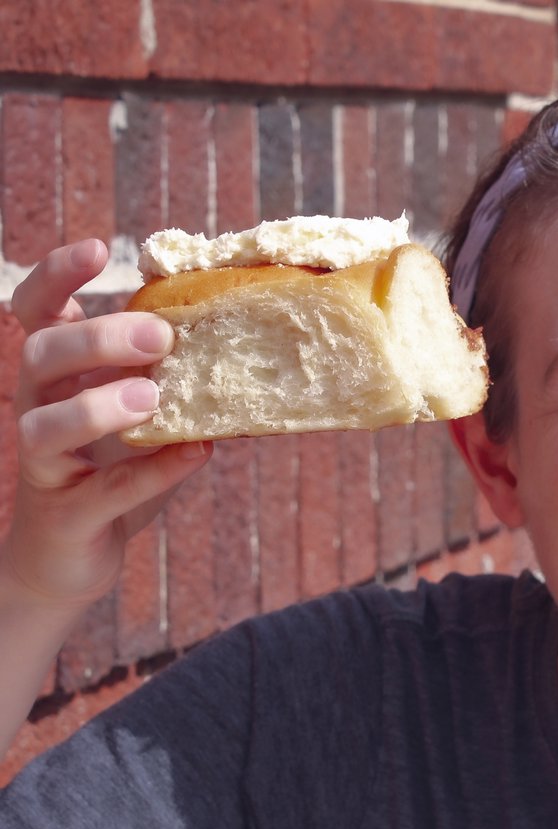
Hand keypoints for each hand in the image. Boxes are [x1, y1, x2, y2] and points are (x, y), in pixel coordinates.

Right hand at [3, 239, 213, 611]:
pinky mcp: (66, 514)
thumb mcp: (134, 420)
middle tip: (157, 336)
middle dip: (96, 339)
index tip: (97, 249)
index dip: (56, 277)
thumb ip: (163, 378)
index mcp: (53, 380)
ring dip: (98, 406)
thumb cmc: (107, 477)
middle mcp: (37, 411)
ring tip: (153, 399)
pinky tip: (194, 454)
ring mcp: (45, 465)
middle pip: (41, 356)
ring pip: (46, 425)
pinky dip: (150, 472)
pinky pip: (103, 490)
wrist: (70, 560)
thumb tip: (232, 332)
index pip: (35, 313)